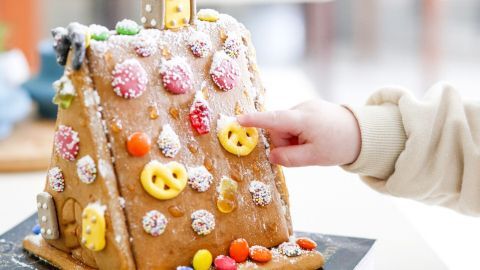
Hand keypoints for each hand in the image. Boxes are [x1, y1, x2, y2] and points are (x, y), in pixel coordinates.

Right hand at [237, 99, 360, 166]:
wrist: (362, 132)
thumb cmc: (338, 146)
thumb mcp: (314, 158)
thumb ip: (290, 158)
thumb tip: (271, 156)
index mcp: (303, 119)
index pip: (274, 119)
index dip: (255, 121)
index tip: (238, 120)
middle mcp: (302, 108)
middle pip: (277, 128)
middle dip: (284, 142)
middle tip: (303, 151)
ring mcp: (305, 106)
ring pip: (285, 127)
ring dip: (292, 139)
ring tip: (312, 144)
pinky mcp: (308, 108)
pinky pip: (293, 123)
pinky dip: (297, 133)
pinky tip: (314, 137)